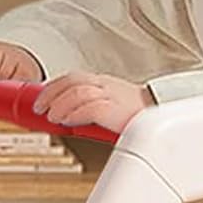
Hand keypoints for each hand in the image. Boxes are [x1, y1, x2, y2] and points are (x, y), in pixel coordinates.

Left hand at [32, 73, 154, 134]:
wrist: (165, 123)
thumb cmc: (141, 120)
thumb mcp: (113, 111)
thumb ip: (92, 112)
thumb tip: (70, 124)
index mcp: (107, 84)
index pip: (75, 77)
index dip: (54, 86)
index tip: (40, 99)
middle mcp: (108, 86)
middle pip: (73, 80)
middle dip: (50, 92)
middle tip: (37, 107)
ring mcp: (113, 96)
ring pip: (77, 91)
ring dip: (58, 104)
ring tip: (50, 117)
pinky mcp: (116, 110)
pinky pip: (89, 107)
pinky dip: (73, 114)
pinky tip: (66, 122)